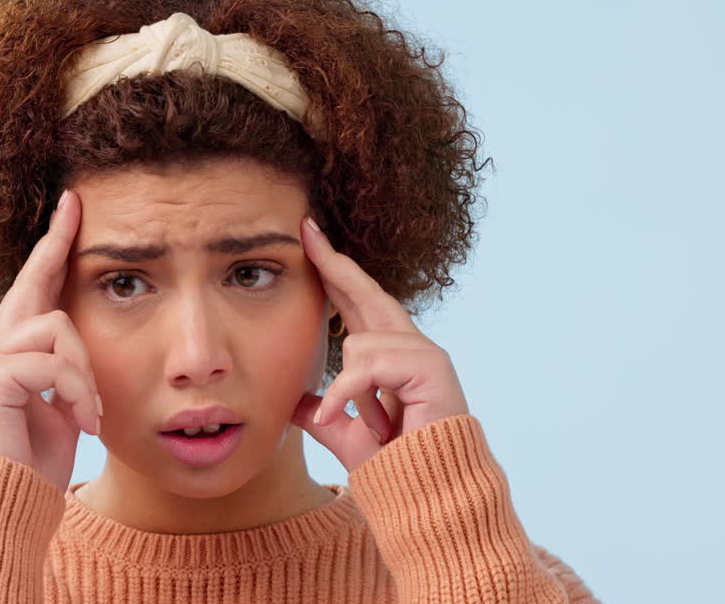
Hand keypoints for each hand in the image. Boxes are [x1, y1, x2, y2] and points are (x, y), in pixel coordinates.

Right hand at [0, 189, 100, 490]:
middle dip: (55, 242)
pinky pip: (51, 363)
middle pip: (31, 283)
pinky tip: (81, 423)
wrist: (6, 506)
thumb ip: (68, 375)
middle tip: (74, 206)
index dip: (52, 250)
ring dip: (85, 372)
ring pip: (56, 326)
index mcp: (16, 354)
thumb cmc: (34, 465)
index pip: (36, 291)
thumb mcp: (63, 410)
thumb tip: (83, 353)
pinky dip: (76, 392)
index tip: (71, 209)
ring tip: (90, 413)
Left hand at [290, 216, 468, 471]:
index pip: (355, 304)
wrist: (426, 495)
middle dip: (334, 263)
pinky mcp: (432, 367)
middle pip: (367, 293)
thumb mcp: (342, 431)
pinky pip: (370, 364)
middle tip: (306, 229)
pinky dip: (352, 394)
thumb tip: (292, 400)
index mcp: (387, 356)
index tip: (308, 238)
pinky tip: (353, 418)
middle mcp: (408, 346)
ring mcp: (424, 353)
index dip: (332, 272)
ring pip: (359, 342)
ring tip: (365, 422)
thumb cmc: (392, 464)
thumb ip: (320, 410)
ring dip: (348, 388)